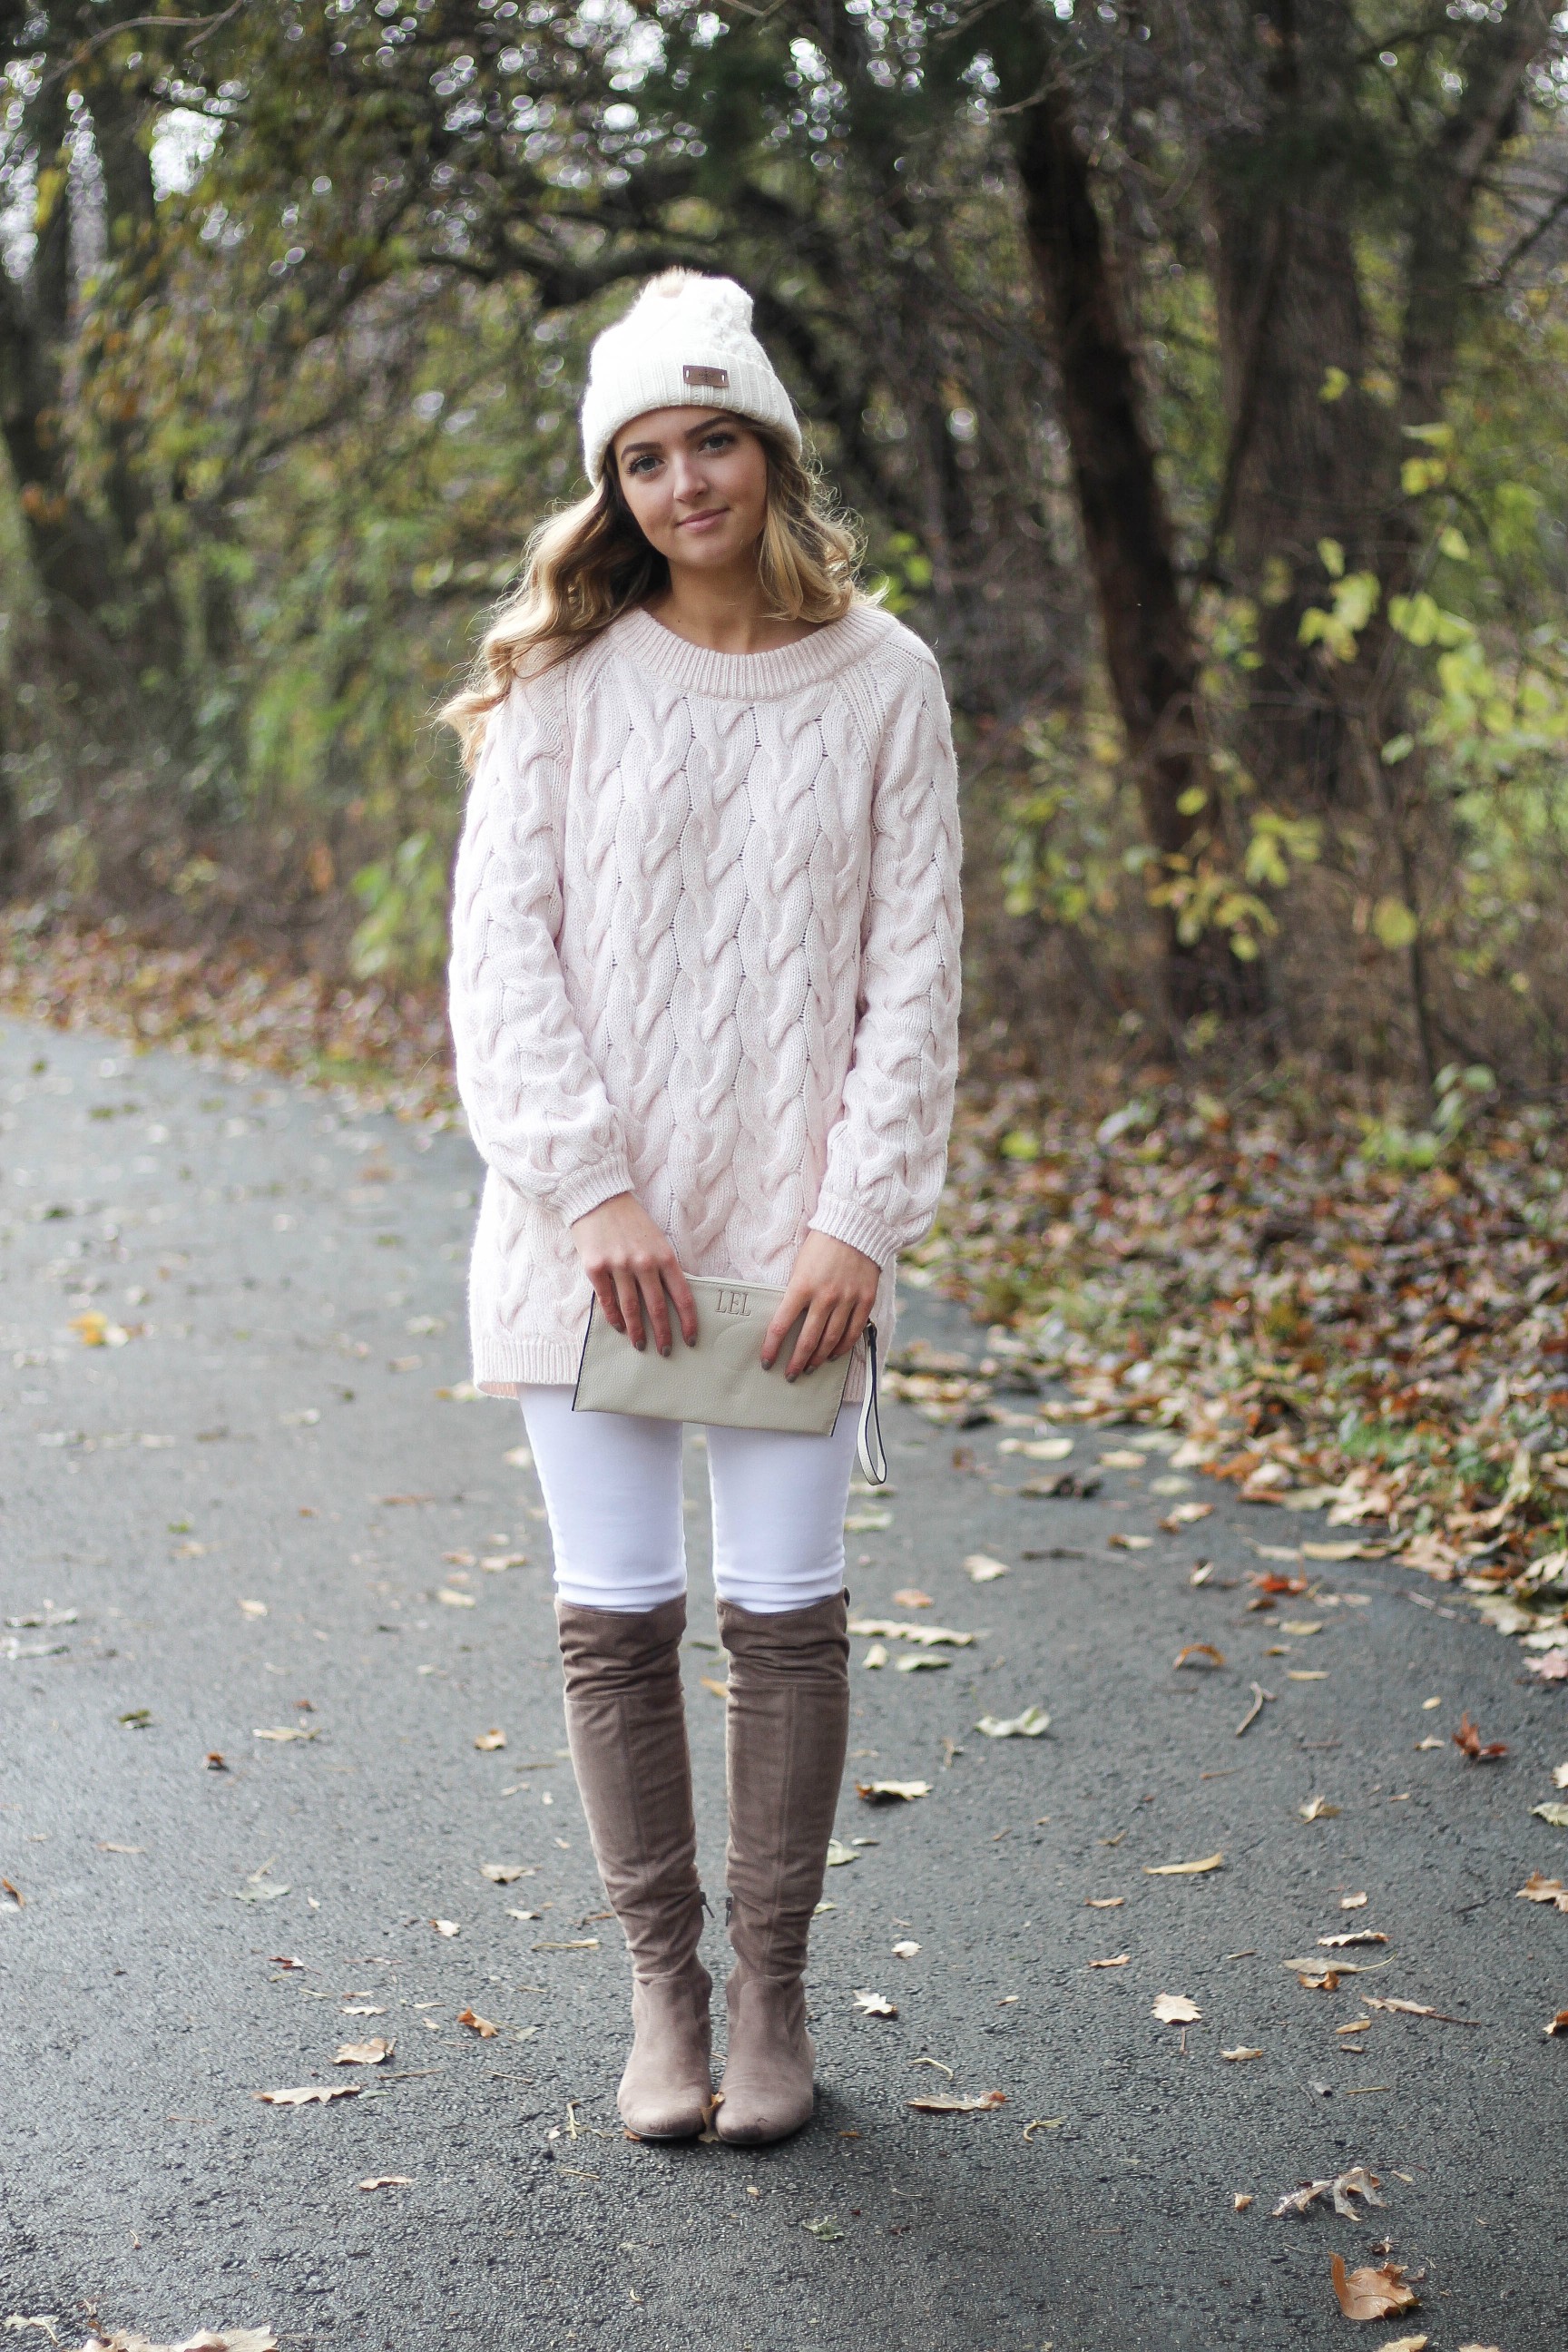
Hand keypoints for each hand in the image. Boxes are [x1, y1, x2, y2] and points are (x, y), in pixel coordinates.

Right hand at [569, 1192, 697, 1355]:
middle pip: (657, 1308)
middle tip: (665, 1351)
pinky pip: (607, 1300)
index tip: (691, 1339)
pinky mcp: (595, 1267)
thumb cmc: (631, 1221)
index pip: (682, 1296)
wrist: (598, 1198)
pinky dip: (614, 1317)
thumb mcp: (657, 1240)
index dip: (688, 1321)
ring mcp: (618, 1266)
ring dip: (637, 1331)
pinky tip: (619, 1327)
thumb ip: (664, 1267)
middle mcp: (644, 1262)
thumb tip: (671, 1300)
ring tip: (640, 1345)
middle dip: (663, 1334)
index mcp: (665, 1255)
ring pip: (631, 1308)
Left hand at [760, 1230, 879, 1380]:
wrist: (854, 1227)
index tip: (767, 1361)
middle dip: (797, 1361)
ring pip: (831, 1340)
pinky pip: (853, 1331)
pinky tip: (834, 1354)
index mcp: (801, 1286)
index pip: (781, 1325)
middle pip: (808, 1340)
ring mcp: (847, 1299)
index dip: (772, 1347)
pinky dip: (843, 1346)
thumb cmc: (821, 1244)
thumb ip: (794, 1293)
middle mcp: (825, 1296)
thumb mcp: (799, 1266)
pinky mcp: (865, 1300)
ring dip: (819, 1358)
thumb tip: (787, 1320)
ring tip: (810, 1368)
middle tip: (790, 1374)